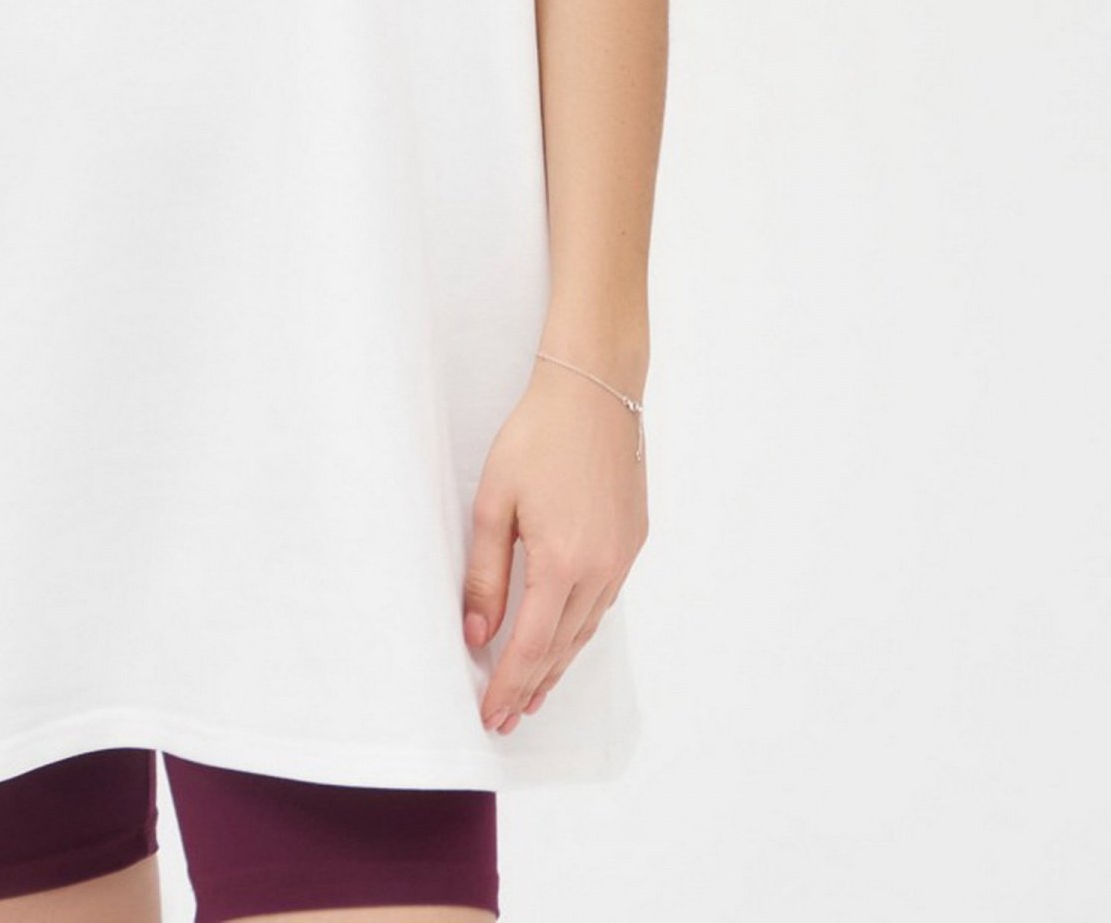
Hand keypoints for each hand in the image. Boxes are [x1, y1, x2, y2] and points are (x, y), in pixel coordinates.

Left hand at [461, 355, 647, 733]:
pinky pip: (604, 601)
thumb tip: (476, 633)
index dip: (508, 685)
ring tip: (533, 691)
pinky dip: (579, 628)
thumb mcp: (494, 501)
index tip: (490, 716)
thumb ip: (485, 574)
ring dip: (558, 664)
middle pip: (562, 648)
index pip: (531, 647)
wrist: (594, 392)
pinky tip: (563, 635)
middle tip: (506, 718)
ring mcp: (622, 558)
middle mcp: (600, 570)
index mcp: (561, 563)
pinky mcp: (633, 542)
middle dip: (531, 686)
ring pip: (586, 629)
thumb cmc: (537, 437)